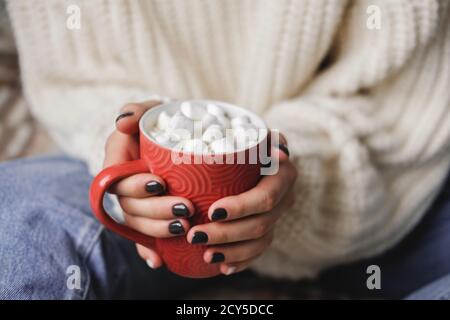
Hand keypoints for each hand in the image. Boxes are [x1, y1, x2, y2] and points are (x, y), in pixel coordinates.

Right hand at [104, 101, 193, 268]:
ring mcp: (137, 203)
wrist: (183, 139)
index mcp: (119, 161)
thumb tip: (122, 122)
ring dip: (157, 230)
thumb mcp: (153, 110)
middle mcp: (124, 185)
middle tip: (185, 209)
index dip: (136, 185)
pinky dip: (148, 250)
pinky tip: (159, 260)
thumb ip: (138, 109)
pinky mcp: (150, 215)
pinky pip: (142, 237)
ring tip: (184, 228)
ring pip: (138, 223)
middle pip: (131, 206)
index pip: (118, 178)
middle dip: (155, 210)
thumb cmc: (165, 123)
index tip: (160, 183)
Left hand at [186, 132, 297, 274]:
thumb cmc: (247, 139)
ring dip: (232, 252)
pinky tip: (222, 267)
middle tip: (195, 236)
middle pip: (260, 225)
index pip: (266, 197)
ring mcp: (277, 217)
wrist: (258, 154)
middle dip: (227, 234)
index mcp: (283, 174)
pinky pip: (259, 251)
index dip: (241, 208)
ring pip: (260, 242)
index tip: (213, 212)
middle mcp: (284, 198)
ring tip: (205, 254)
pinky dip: (241, 261)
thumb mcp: (253, 131)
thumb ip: (258, 134)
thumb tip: (277, 149)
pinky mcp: (268, 229)